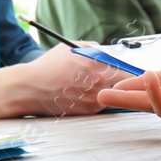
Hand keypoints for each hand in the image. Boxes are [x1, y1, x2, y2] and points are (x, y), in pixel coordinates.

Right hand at [5, 45, 126, 118]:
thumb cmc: (49, 66)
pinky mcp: (87, 111)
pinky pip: (100, 104)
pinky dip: (96, 99)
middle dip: (121, 82)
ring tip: (91, 85)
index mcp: (96, 65)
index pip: (125, 70)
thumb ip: (93, 48)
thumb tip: (106, 52)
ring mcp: (93, 99)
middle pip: (122, 85)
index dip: (129, 71)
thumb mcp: (71, 48)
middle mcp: (98, 83)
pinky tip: (83, 93)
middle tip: (117, 80)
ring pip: (111, 95)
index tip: (130, 72)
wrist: (30, 89)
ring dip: (108, 91)